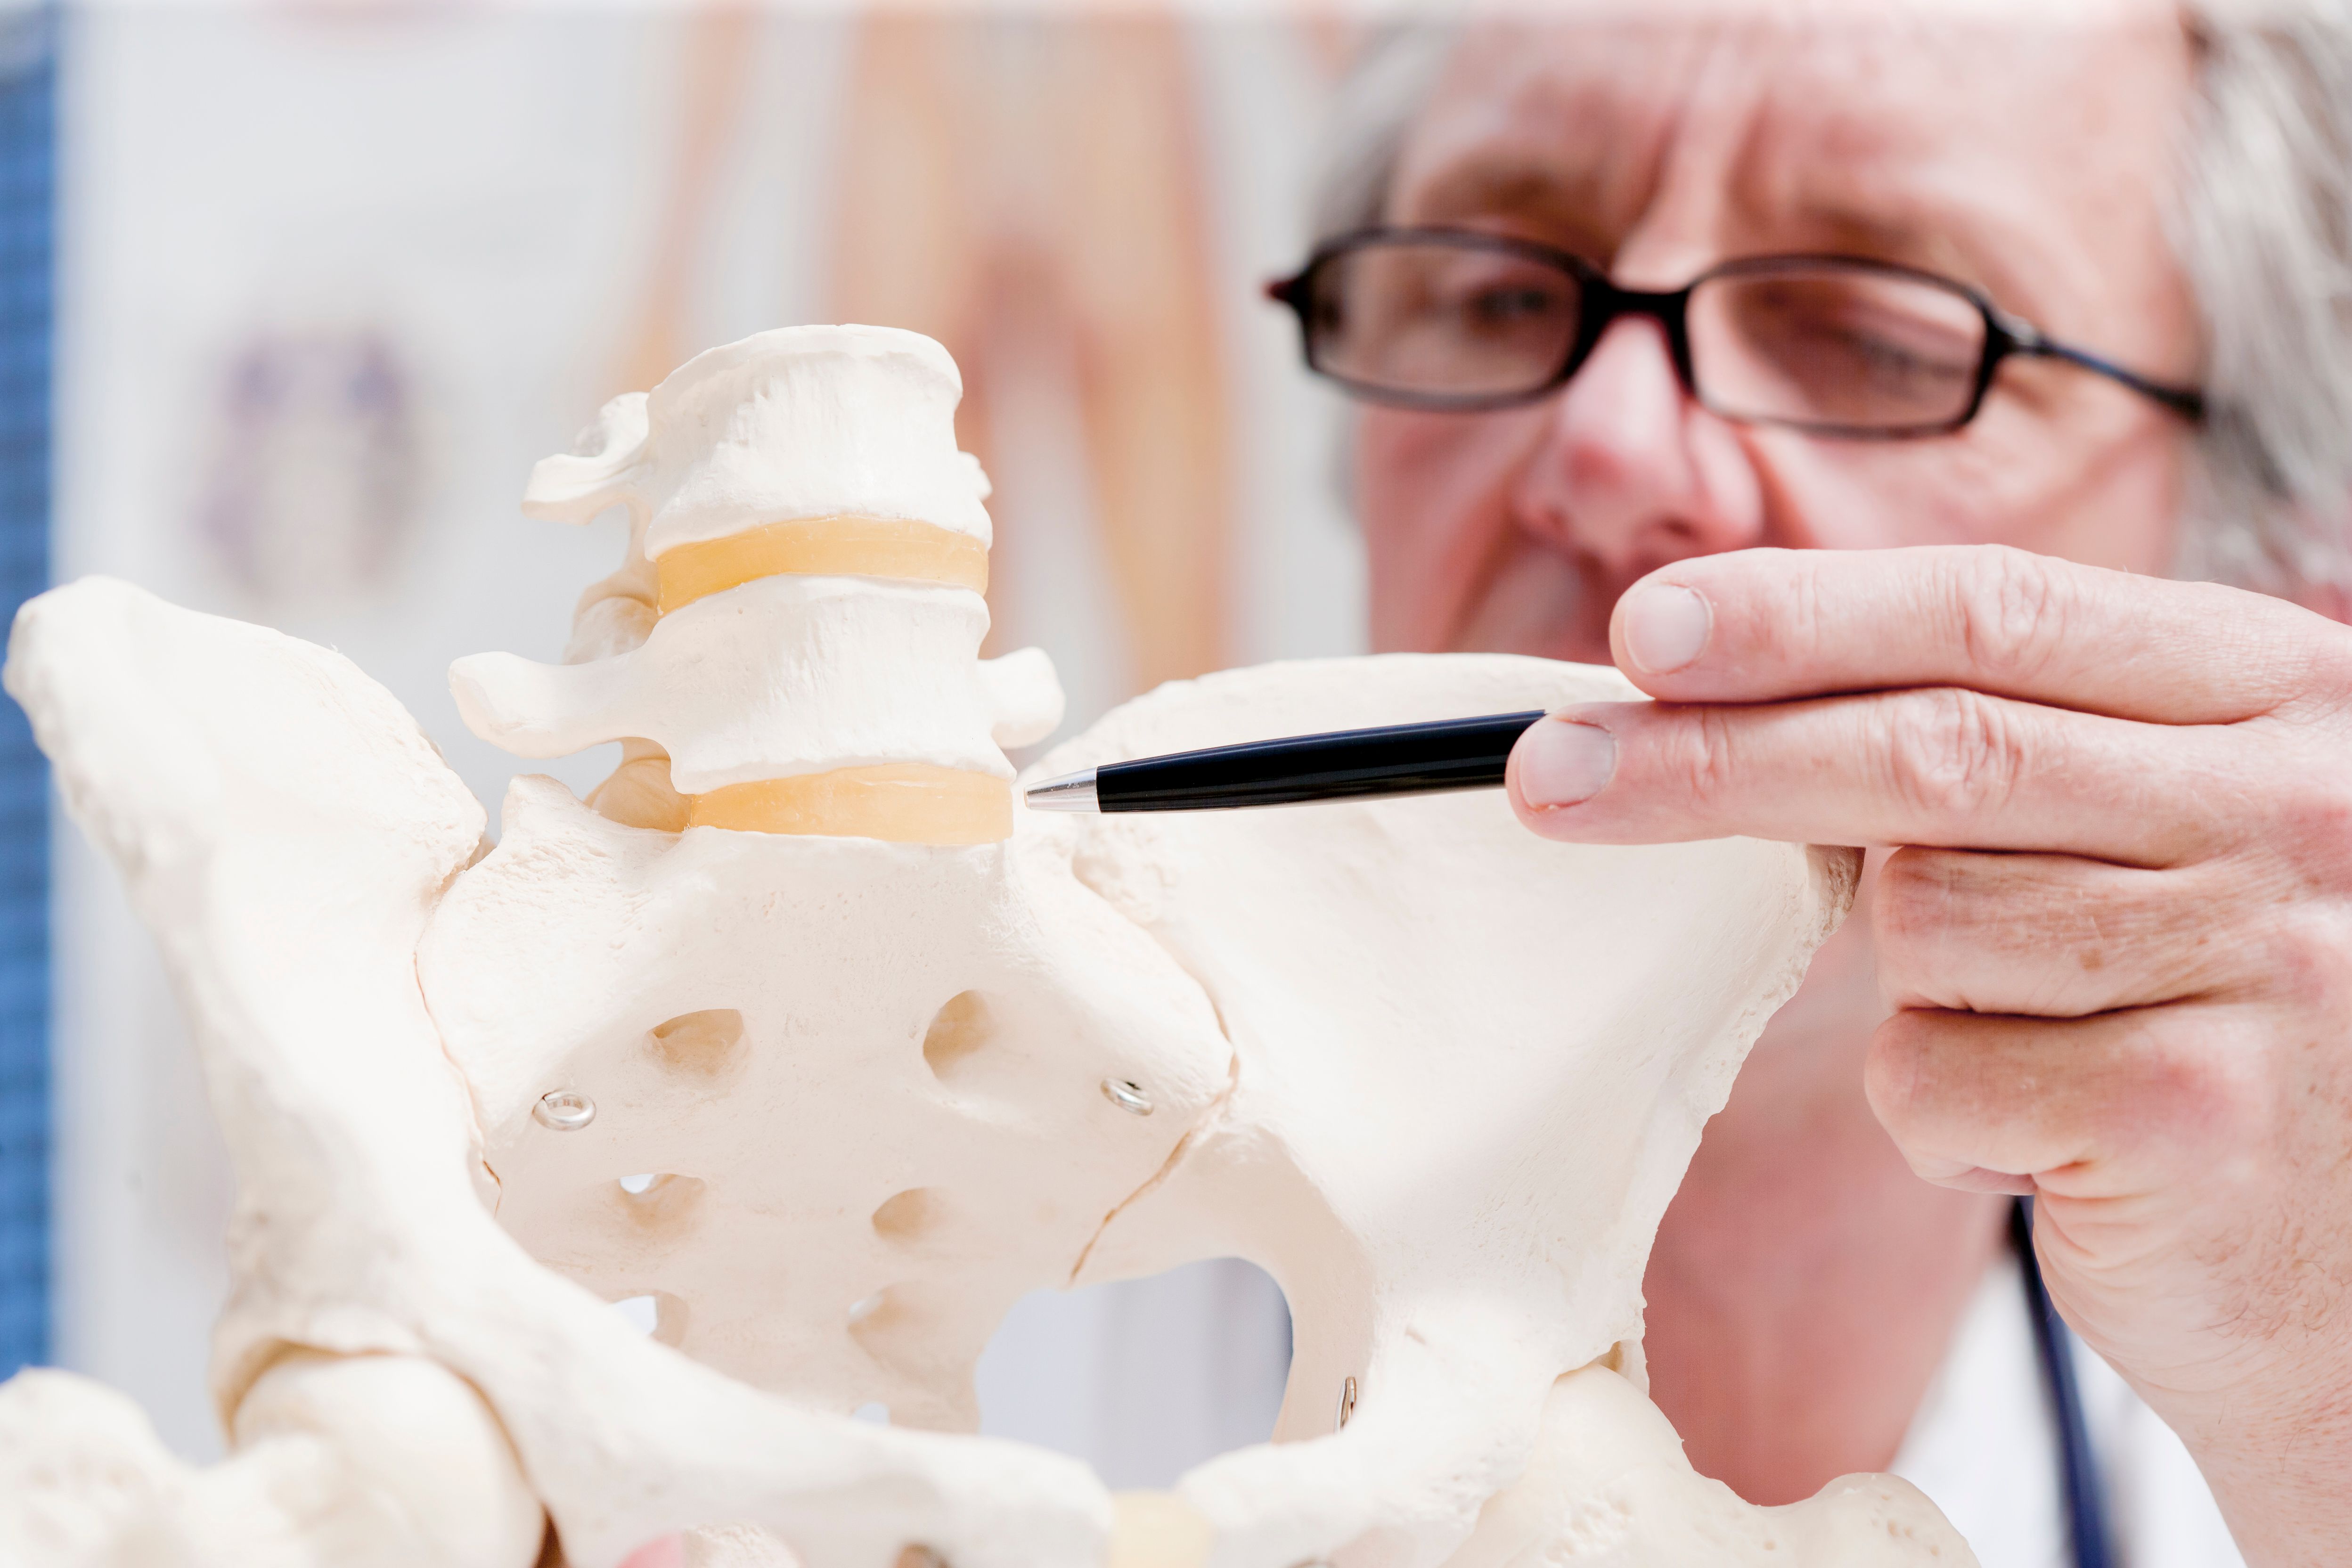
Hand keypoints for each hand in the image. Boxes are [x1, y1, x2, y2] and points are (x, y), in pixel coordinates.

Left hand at [1505, 544, 2351, 1567]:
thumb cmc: (2214, 1020)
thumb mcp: (2152, 837)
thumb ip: (1997, 755)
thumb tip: (1707, 702)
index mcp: (2271, 696)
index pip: (1992, 611)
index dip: (1800, 615)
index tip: (1641, 630)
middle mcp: (2288, 805)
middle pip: (1927, 749)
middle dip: (1709, 759)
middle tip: (1549, 773)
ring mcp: (2260, 956)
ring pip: (1919, 925)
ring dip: (1913, 992)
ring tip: (2029, 1042)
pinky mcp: (2196, 1109)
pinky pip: (1937, 1078)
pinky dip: (1943, 1117)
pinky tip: (2048, 1145)